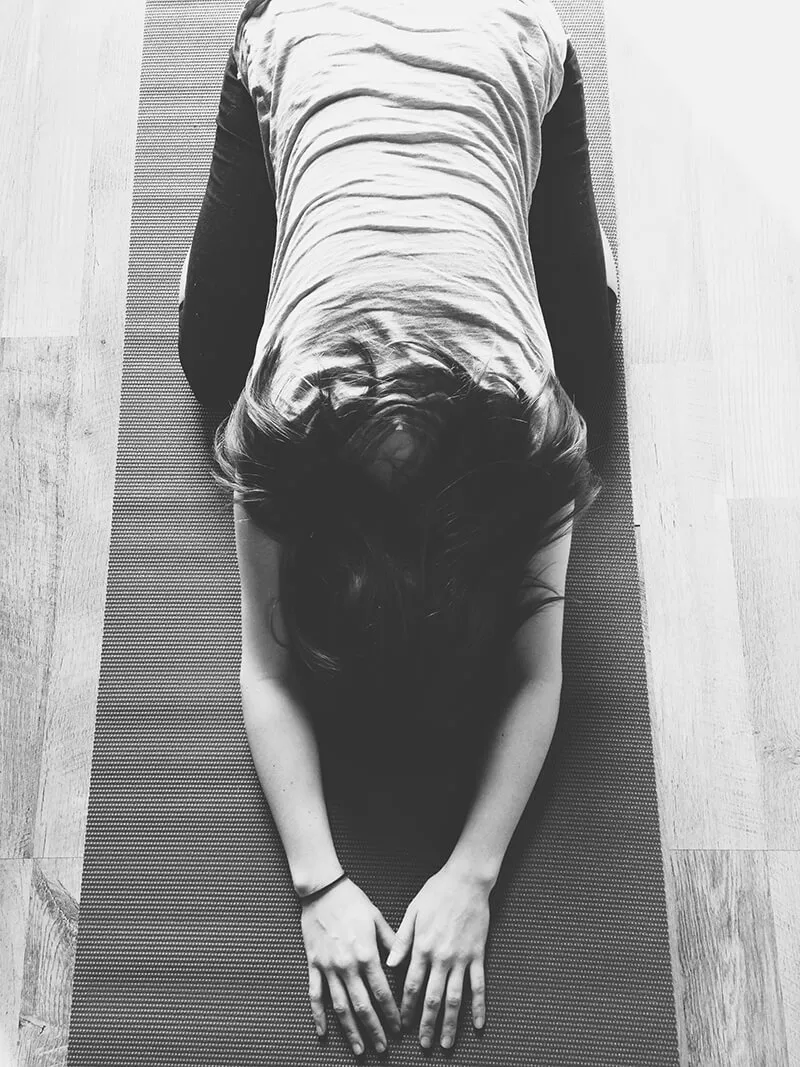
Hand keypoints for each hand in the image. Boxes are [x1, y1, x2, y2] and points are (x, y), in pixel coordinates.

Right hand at [301, 877, 401, 1055]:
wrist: (322, 889)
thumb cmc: (353, 900)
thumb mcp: (377, 917)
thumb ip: (392, 942)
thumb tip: (404, 963)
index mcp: (366, 954)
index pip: (382, 992)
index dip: (391, 1014)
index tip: (400, 1029)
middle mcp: (347, 965)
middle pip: (362, 1006)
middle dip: (374, 1030)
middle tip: (383, 1049)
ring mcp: (328, 967)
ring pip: (340, 1006)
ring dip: (350, 1030)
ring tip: (359, 1049)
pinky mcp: (314, 965)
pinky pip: (315, 995)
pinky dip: (318, 1016)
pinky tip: (323, 1033)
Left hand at [385, 864, 489, 1048]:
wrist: (466, 880)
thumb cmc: (437, 892)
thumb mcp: (412, 911)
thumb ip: (401, 940)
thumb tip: (390, 964)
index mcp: (422, 947)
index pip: (411, 985)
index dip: (407, 1008)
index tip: (403, 1025)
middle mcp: (441, 957)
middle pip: (432, 998)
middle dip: (426, 1024)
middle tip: (423, 1045)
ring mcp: (461, 958)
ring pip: (455, 997)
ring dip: (450, 1023)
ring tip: (446, 1043)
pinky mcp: (478, 954)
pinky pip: (479, 985)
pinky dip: (479, 1006)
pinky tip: (478, 1024)